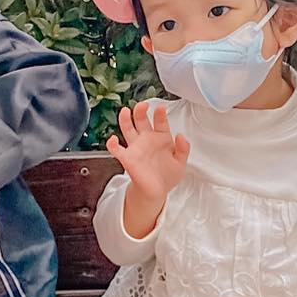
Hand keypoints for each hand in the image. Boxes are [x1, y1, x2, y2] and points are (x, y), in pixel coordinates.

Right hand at [106, 102, 190, 237]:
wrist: (157, 191)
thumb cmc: (167, 175)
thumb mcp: (181, 162)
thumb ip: (183, 149)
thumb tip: (181, 136)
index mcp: (161, 138)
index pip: (160, 122)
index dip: (160, 114)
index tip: (161, 108)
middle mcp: (147, 139)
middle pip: (141, 120)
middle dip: (141, 111)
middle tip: (142, 105)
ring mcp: (136, 147)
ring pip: (128, 129)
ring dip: (125, 120)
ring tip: (125, 111)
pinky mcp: (127, 158)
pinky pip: (116, 149)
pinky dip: (112, 144)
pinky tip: (113, 139)